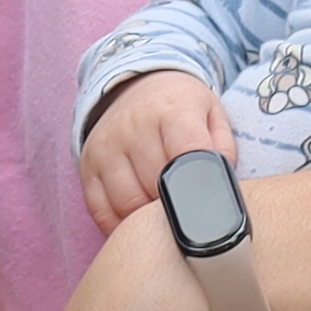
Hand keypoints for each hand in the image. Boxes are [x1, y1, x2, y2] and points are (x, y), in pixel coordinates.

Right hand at [76, 70, 228, 234]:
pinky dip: (120, 225)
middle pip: (158, 187)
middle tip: (192, 213)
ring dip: (149, 219)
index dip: (200, 187)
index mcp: (173, 110)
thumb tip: (221, 188)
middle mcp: (134, 127)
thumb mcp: (212, 114)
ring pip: (129, 204)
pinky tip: (137, 221)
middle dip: (178, 207)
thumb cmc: (181, 108)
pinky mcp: (88, 166)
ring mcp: (107, 147)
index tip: (209, 206)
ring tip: (165, 215)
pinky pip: (101, 211)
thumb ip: (223, 149)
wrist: (138, 86)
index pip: (187, 157)